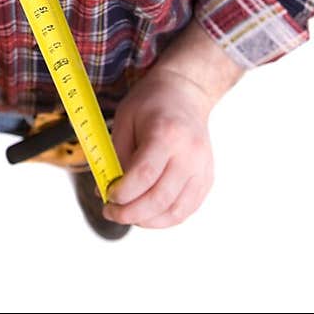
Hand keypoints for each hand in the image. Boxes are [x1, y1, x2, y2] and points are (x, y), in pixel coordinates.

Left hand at [103, 68, 214, 229]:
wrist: (186, 92)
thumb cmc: (152, 102)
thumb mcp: (125, 118)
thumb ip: (116, 155)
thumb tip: (106, 190)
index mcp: (168, 133)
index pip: (145, 175)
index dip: (123, 193)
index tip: (107, 196)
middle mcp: (190, 154)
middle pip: (160, 198)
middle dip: (130, 213)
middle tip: (111, 211)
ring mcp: (202, 168)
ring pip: (175, 212)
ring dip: (147, 221)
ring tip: (127, 214)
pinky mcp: (207, 179)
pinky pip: (186, 210)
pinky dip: (165, 218)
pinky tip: (147, 213)